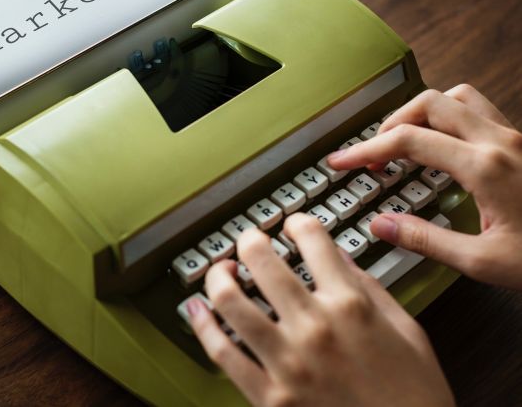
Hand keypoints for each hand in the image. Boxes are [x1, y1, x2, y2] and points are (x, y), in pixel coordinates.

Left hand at [188, 215, 453, 406]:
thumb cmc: (414, 398)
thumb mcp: (407, 331)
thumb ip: (369, 287)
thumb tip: (338, 257)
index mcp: (351, 306)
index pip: (312, 239)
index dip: (298, 223)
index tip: (293, 225)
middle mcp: (315, 327)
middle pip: (261, 259)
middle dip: (250, 240)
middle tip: (249, 241)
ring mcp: (288, 362)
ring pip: (230, 301)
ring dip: (218, 276)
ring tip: (221, 271)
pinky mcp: (270, 397)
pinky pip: (222, 352)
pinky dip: (202, 326)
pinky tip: (197, 310)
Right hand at [327, 84, 521, 289]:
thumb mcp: (485, 262)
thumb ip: (426, 240)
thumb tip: (382, 224)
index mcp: (485, 167)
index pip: (407, 140)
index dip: (365, 149)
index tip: (341, 162)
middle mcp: (500, 141)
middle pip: (430, 103)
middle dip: (391, 123)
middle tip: (373, 153)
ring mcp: (515, 137)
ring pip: (458, 97)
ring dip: (424, 112)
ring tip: (406, 141)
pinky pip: (480, 111)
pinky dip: (450, 118)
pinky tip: (445, 148)